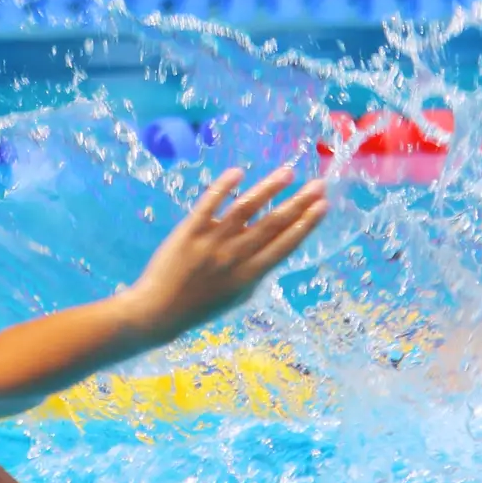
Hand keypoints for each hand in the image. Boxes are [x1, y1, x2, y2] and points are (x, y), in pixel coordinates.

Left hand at [120, 166, 327, 341]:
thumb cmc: (199, 306)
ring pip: (246, 209)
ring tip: (288, 173)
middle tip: (319, 185)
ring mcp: (212, 242)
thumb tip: (273, 248)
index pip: (285, 245)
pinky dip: (224, 186)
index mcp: (250, 275)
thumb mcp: (237, 296)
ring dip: (269, 189)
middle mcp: (235, 256)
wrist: (158, 311)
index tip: (323, 206)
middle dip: (299, 203)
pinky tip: (239, 171)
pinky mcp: (189, 231)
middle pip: (273, 224)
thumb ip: (255, 272)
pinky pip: (209, 204)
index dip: (306, 224)